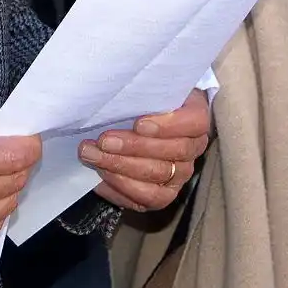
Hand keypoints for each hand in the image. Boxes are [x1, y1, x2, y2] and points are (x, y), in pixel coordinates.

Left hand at [82, 89, 210, 211]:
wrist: (140, 122)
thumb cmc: (144, 101)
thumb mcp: (148, 87)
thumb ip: (143, 88)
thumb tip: (117, 88)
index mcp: (195, 115)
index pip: (195, 122)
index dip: (169, 125)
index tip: (138, 123)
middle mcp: (193, 147)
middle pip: (173, 152)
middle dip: (133, 147)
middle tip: (103, 141)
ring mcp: (180, 173)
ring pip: (158, 176)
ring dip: (121, 167)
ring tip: (92, 156)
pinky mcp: (164, 193)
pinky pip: (146, 199)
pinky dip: (120, 188)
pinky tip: (99, 176)